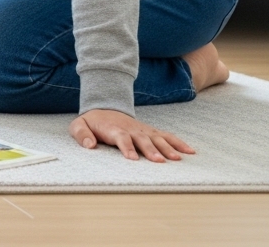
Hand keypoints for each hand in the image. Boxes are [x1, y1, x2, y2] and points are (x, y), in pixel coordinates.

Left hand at [69, 109, 194, 161]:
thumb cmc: (91, 122)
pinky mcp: (151, 132)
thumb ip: (81, 134)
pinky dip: (178, 143)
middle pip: (142, 139)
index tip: (132, 158)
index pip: (121, 138)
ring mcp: (142, 130)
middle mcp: (131, 129)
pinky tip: (189, 152)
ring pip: (157, 138)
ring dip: (167, 148)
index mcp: (113, 129)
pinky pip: (166, 136)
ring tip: (177, 159)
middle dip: (150, 150)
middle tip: (159, 161)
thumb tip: (89, 145)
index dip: (127, 147)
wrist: (104, 108)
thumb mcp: (78, 125)